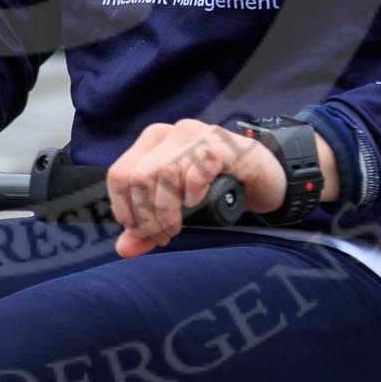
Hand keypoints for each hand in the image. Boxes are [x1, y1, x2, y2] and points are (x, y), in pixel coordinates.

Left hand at [104, 118, 335, 258]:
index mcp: (151, 142)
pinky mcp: (224, 145)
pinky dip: (194, 190)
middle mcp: (170, 133)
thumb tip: (123, 248)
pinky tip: (196, 202)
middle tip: (163, 235)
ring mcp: (198, 135)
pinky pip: (199, 166)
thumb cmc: (213, 187)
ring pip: (165, 173)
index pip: (119, 175)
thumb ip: (148, 226)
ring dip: (168, 210)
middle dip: (147, 216)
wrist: (261, 174)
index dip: (125, 210)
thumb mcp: (176, 207)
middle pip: (139, 177)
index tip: (141, 233)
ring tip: (178, 227)